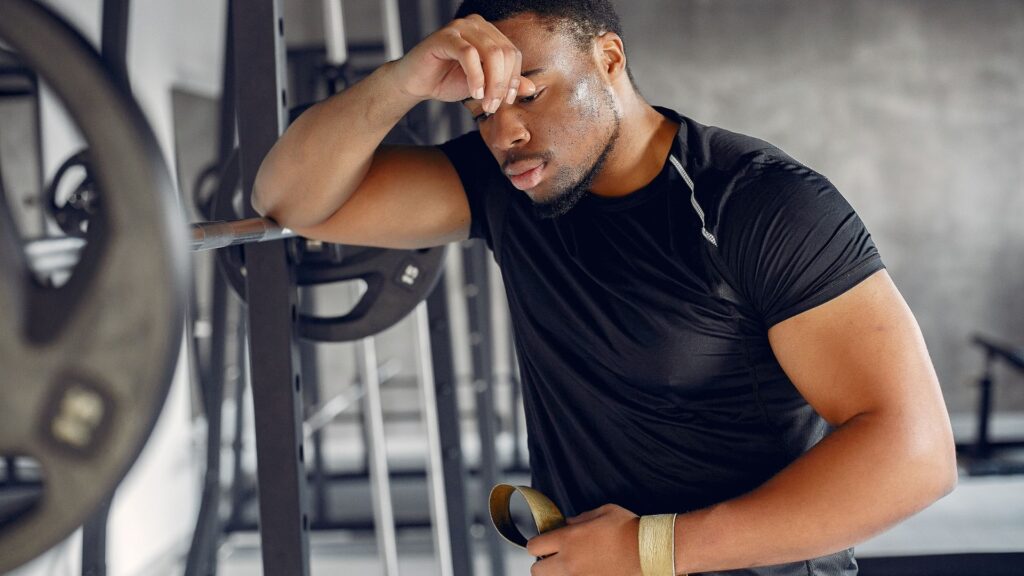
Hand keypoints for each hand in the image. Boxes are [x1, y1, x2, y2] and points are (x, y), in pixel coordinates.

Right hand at [390, 14, 536, 112]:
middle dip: (502, 84)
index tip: (506, 101)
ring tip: (485, 103)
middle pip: (504, 53)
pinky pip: (468, 54)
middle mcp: (476, 24)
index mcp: (488, 33)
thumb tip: (531, 87)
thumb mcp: (483, 85)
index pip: (513, 53)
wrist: (416, 83)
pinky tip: (473, 93)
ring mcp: (460, 28)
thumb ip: (505, 84)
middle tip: (493, 106)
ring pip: (490, 53)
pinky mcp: (444, 37)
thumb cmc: (448, 81)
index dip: (513, 78)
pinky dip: (475, 77)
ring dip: (491, 83)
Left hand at [526, 503, 642, 575]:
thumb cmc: (628, 528)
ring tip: (571, 566)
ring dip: (556, 574)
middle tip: (555, 558)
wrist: (649, 551)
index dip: (538, 544)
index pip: (534, 546)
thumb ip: (580, 518)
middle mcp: (569, 561)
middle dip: (542, 563)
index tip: (546, 542)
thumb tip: (568, 524)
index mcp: (568, 539)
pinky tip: (585, 572)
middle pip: (536, 570)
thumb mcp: (603, 512)